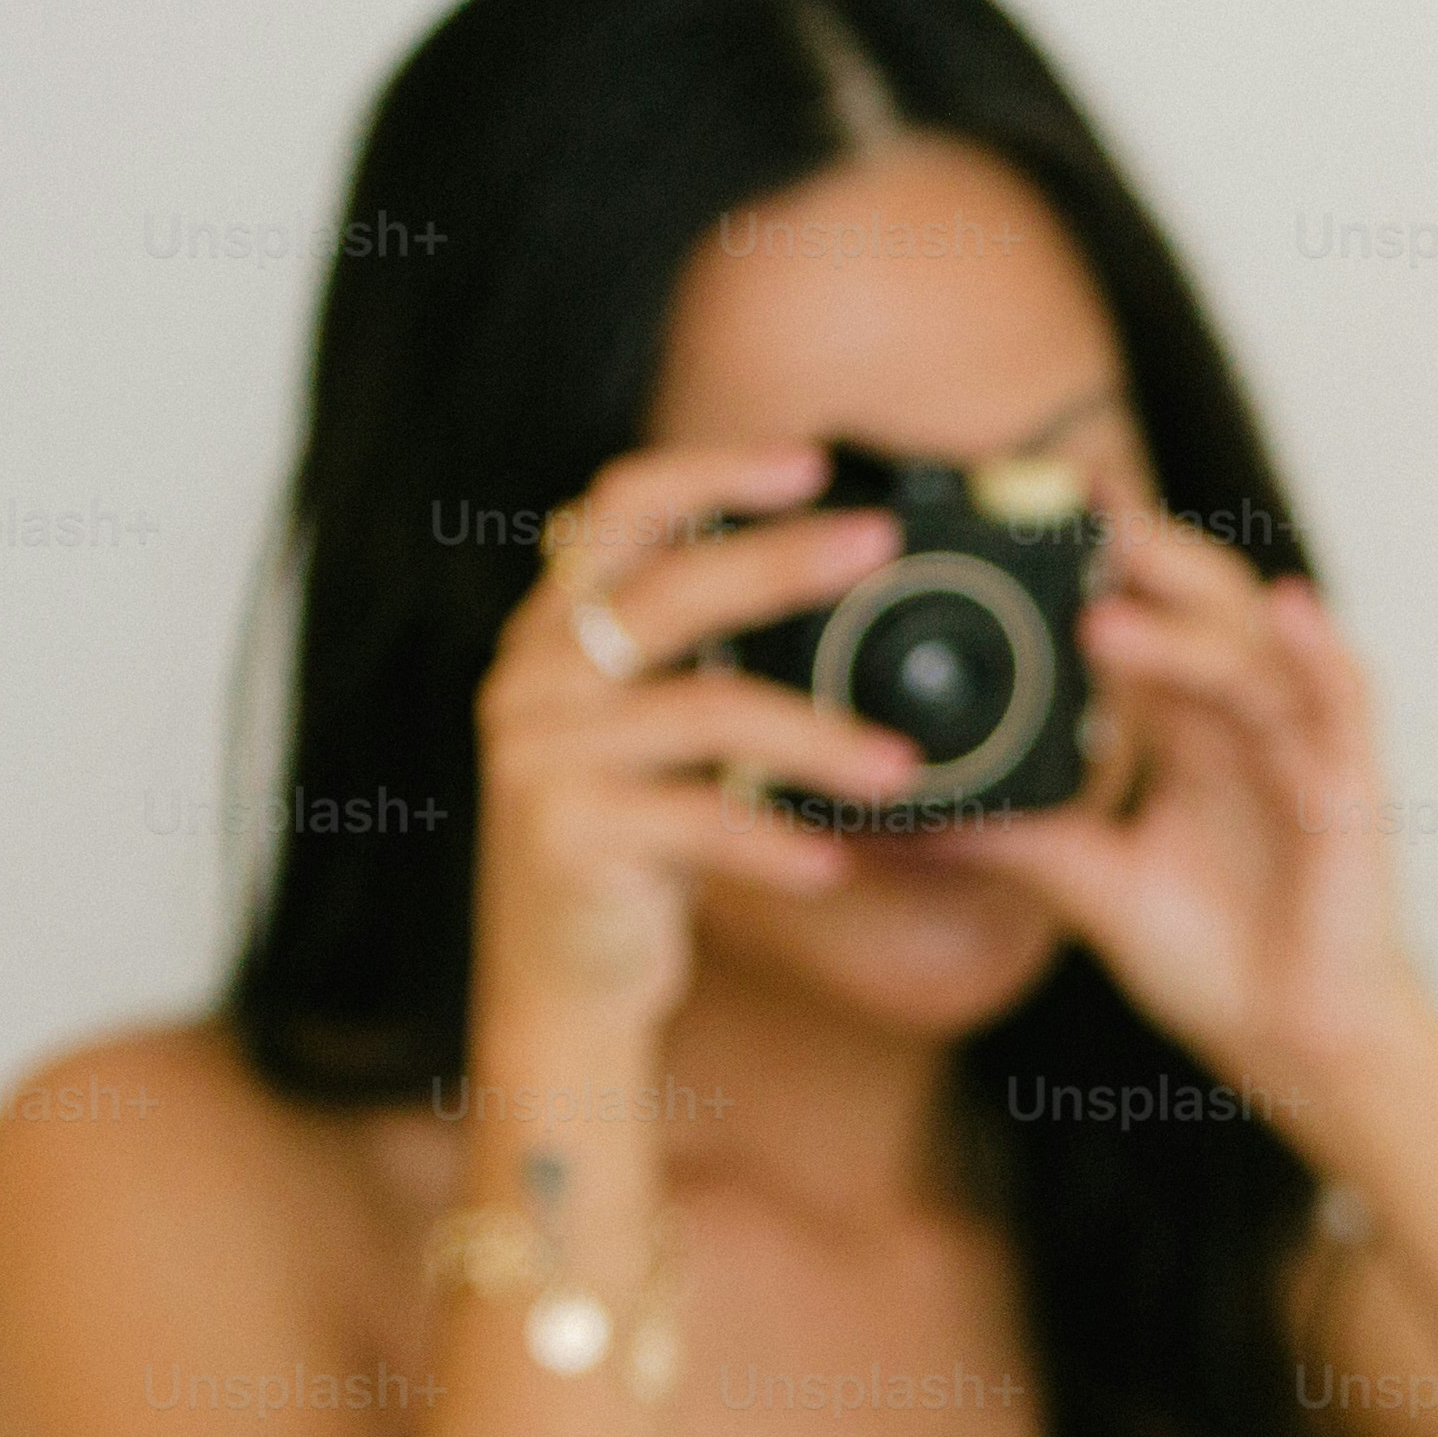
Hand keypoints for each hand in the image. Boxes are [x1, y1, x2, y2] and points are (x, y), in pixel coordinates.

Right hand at [471, 442, 923, 1044]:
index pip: (618, 510)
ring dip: (817, 734)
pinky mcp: (565, 834)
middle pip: (668, 589)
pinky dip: (773, 839)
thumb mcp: (661, 733)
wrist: (562, 977)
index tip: (810, 459)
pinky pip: (695, 820)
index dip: (710, 473)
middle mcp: (534, 675)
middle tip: (876, 546)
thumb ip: (705, 657)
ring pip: (703, 711)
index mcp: (557, 628)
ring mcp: (541, 753)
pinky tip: (832, 862)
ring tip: (903, 764)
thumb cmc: (639, 842)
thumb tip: (836, 576)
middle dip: (781, 559)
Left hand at [933, 504, 1429, 1110]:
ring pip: (1249, 650)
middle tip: (1070, 499)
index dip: (1098, 566)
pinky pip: (1345, 703)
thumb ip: (1013, 839)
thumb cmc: (1215, 965)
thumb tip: (903, 811)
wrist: (1297, 1051)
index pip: (1143, 623)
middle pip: (1199, 606)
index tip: (1028, 514)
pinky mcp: (1352, 790)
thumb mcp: (1090, 888)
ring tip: (1110, 587)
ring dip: (1184, 618)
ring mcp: (1302, 750)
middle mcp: (1245, 725)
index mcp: (1190, 735)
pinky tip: (1292, 608)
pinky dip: (1322, 651)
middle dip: (1142, 550)